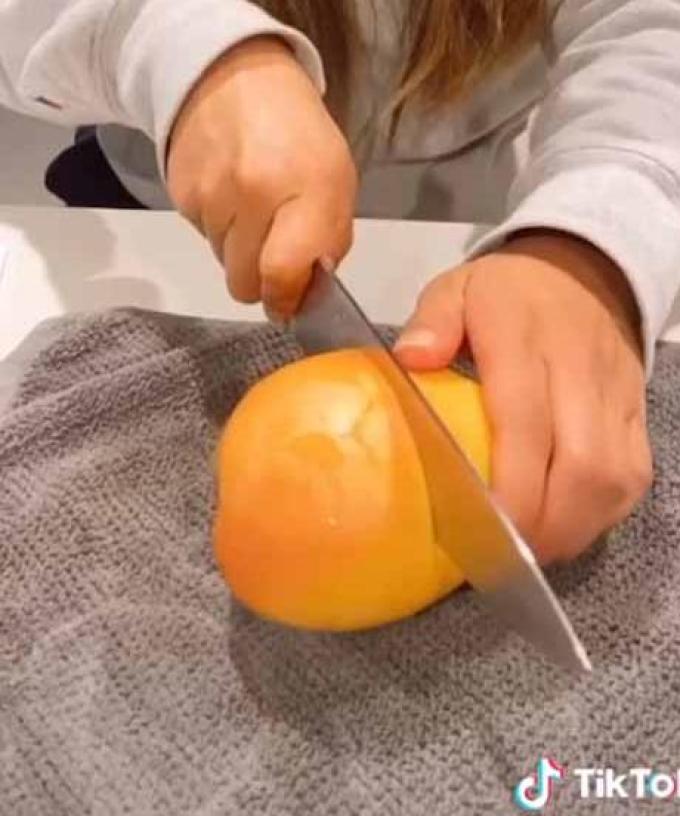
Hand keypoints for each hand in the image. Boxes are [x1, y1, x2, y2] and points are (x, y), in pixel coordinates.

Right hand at [167, 36, 356, 317]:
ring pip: (222, 264)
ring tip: (252, 212)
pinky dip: (218, 229)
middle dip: (261, 281)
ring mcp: (211, 194)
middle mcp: (255, 194)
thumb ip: (327, 242)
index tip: (288, 305)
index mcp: (307, 190)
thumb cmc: (299, 137)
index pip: (282, 274)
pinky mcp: (181, 195)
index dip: (284, 301)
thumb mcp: (336, 184)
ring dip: (239, 251)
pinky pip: (202, 238)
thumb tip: (304, 293)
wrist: (235, 77)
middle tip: (272, 255)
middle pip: (245, 284)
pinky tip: (230, 197)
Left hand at [395, 232, 652, 563]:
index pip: (526, 423)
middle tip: (505, 559)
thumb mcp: (457, 288)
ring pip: (613, 478)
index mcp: (526, 342)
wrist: (586, 270)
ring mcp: (617, 397)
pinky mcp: (637, 413)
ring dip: (574, 528)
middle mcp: (580, 372)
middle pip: (581, 465)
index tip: (484, 529)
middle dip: (545, 524)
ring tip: (532, 554)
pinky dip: (602, 513)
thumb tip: (410, 360)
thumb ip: (433, 320)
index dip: (511, 485)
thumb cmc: (507, 292)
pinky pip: (633, 475)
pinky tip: (567, 528)